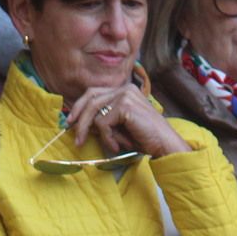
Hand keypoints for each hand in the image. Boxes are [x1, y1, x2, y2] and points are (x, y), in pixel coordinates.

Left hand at [69, 84, 190, 157]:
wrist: (166, 145)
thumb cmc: (146, 139)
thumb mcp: (121, 128)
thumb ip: (105, 121)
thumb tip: (82, 124)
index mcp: (125, 90)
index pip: (94, 92)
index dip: (80, 106)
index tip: (71, 120)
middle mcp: (125, 88)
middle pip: (90, 97)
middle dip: (78, 115)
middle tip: (70, 132)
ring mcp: (125, 95)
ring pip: (93, 110)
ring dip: (87, 129)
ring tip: (84, 143)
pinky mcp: (125, 106)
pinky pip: (103, 123)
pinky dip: (106, 138)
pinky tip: (117, 147)